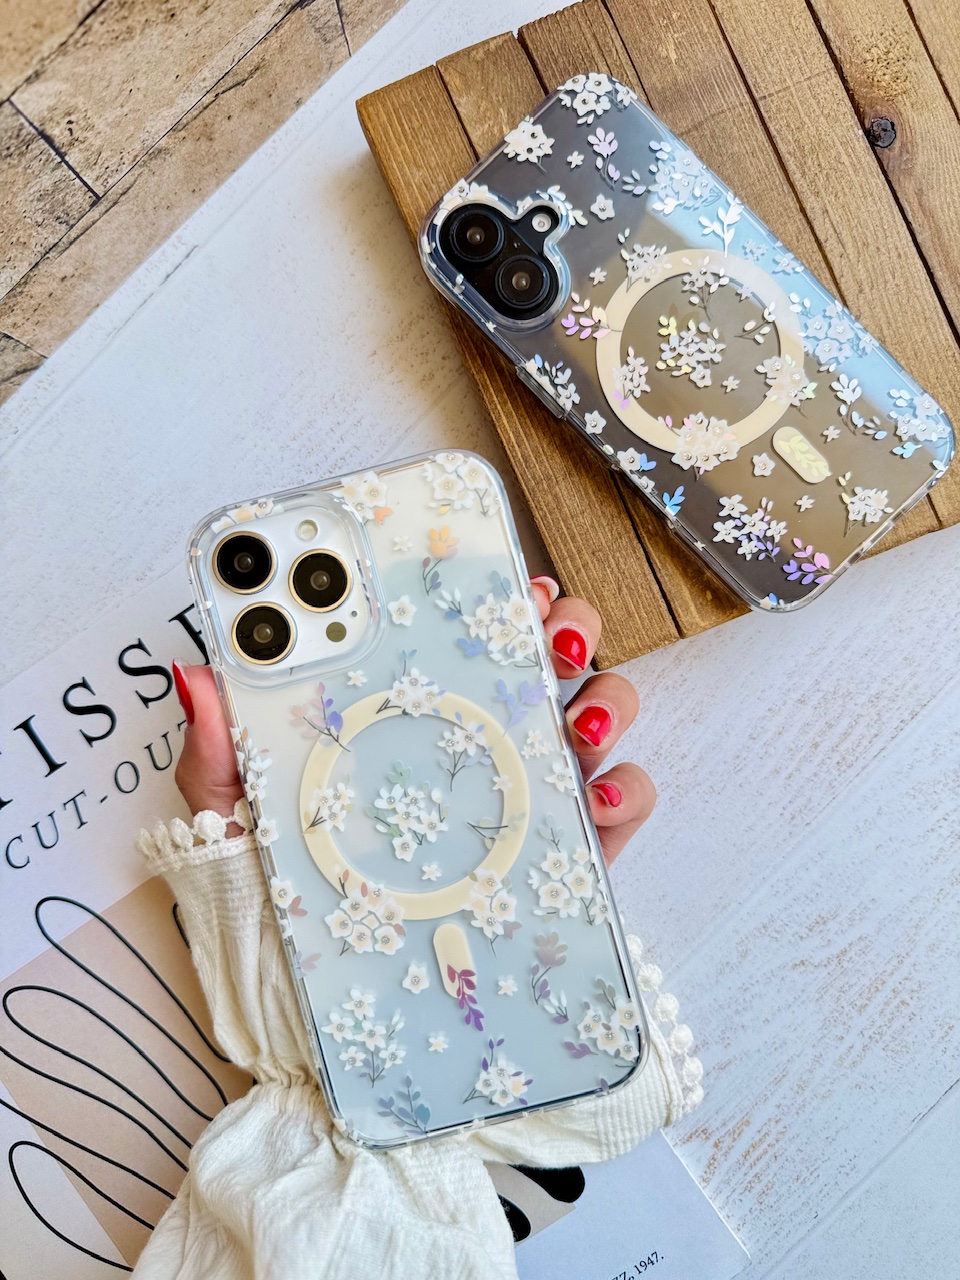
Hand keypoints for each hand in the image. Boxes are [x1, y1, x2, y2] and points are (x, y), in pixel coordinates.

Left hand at [172, 576, 655, 862]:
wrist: (312, 1004)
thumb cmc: (281, 893)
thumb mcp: (239, 812)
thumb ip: (222, 744)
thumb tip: (197, 673)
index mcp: (416, 713)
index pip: (468, 633)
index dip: (494, 592)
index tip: (499, 572)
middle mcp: (484, 743)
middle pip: (550, 658)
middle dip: (569, 625)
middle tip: (550, 627)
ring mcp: (530, 798)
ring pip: (600, 718)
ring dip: (607, 698)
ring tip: (577, 716)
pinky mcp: (565, 861)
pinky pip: (620, 812)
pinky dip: (625, 793)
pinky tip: (593, 797)